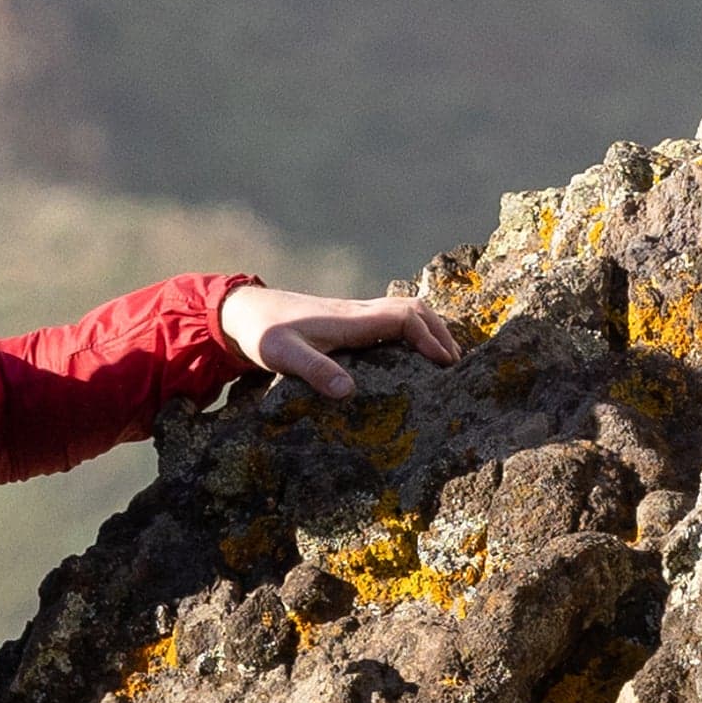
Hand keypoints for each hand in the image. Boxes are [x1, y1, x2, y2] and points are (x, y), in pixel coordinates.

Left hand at [221, 282, 459, 403]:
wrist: (245, 311)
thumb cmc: (264, 334)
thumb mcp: (284, 357)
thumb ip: (315, 371)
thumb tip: (349, 392)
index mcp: (351, 319)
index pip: (405, 317)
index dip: (429, 337)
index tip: (445, 364)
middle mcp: (359, 312)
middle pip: (414, 309)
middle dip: (440, 333)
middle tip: (456, 365)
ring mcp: (355, 314)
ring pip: (406, 311)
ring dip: (429, 329)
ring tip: (445, 359)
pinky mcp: (349, 320)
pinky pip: (392, 318)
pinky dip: (412, 330)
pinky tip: (414, 352)